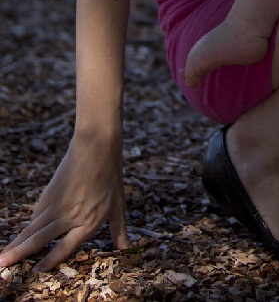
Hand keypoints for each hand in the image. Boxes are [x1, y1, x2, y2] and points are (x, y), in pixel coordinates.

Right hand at [0, 133, 129, 272]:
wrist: (97, 146)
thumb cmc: (111, 176)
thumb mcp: (119, 205)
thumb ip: (119, 229)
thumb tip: (127, 248)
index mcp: (88, 222)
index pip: (65, 247)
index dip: (50, 260)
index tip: (36, 271)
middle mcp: (70, 216)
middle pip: (40, 239)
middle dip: (20, 254)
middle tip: (2, 265)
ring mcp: (58, 204)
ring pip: (33, 228)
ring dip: (17, 243)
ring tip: (2, 256)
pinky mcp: (50, 193)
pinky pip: (37, 214)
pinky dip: (28, 226)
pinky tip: (20, 236)